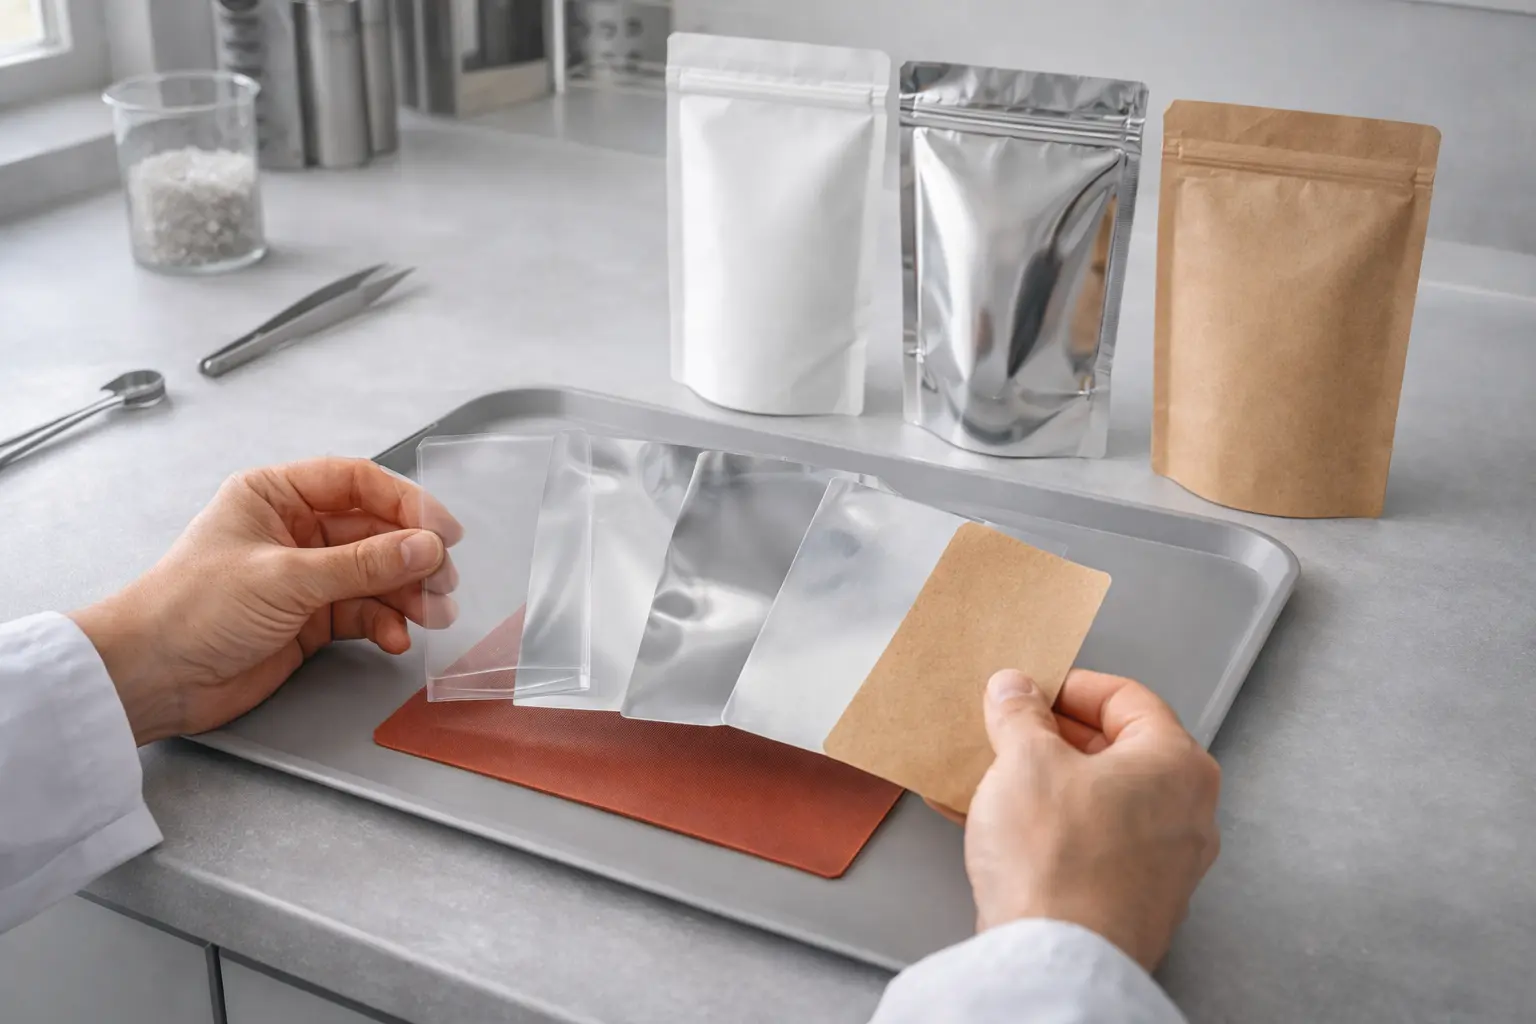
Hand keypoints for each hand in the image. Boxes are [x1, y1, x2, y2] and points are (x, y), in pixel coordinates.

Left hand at [69, 458, 461, 744]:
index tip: (443, 531)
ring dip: (407, 594)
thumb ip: (361, 564)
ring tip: (432, 614)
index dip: (406, 503)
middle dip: (413, 557)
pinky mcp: (310, 619)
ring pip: (376, 574)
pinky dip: (385, 623)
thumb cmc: (190, 610)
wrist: (151, 679)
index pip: (358, 483)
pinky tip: (395, 637)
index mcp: (276, 495)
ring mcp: (305, 575)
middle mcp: (294, 529)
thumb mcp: (284, 578)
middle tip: (443, 580)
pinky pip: (364, 611)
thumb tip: (425, 547)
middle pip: (375, 531)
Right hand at [959, 668, 1220, 971]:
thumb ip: (1020, 714)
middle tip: (1008, 731)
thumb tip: (1016, 692)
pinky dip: (1048, 827)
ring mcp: (1164, 864)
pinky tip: (994, 824)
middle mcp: (1186, 814)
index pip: (1127, 699)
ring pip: (1099, 801)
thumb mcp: (1024, 759)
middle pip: (1116, 751)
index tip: (1031, 690)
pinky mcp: (1132, 902)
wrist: (1055, 959)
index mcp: (1177, 765)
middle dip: (1053, 737)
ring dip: (1045, 782)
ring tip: (992, 775)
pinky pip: (1089, 844)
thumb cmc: (1058, 861)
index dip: (1071, 687)